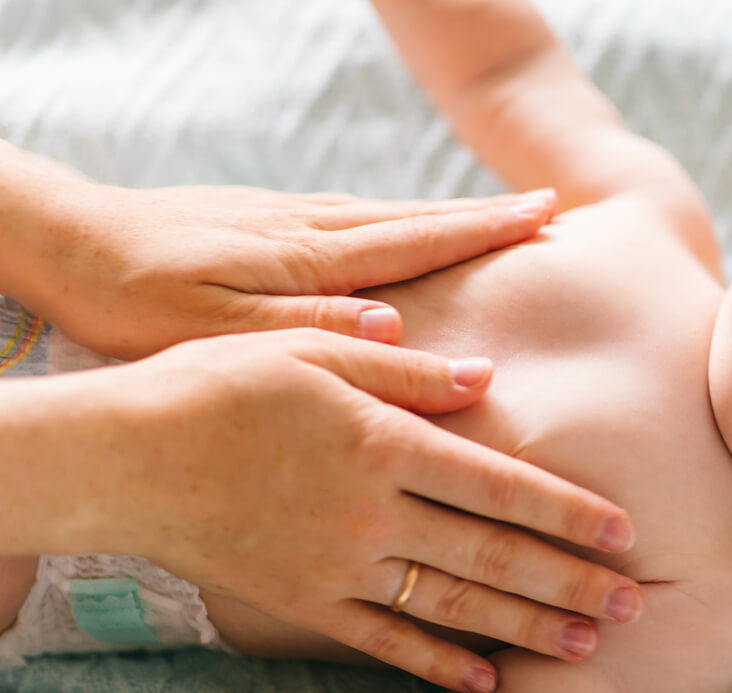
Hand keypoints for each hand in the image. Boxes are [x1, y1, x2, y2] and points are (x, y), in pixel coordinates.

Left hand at [3, 143, 555, 358]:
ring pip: (389, 211)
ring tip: (500, 215)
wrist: (67, 242)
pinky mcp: (266, 219)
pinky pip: (354, 215)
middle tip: (548, 207)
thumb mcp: (213, 331)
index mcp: (308, 259)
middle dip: (487, 214)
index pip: (417, 239)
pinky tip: (408, 224)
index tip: (544, 217)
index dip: (485, 231)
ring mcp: (289, 218)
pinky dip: (401, 216)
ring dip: (451, 212)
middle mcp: (309, 229)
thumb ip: (306, 331)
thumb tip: (394, 327)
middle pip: (418, 216)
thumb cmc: (133, 301)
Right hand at [72, 329, 640, 692]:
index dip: (568, 511)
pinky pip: (383, 640)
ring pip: (452, 605)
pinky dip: (435, 662)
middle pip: (492, 554)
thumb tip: (487, 379)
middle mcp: (372, 513)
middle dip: (570, 583)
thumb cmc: (221, 387)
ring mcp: (339, 566)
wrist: (125, 458)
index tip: (624, 532)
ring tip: (586, 644)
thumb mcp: (314, 353)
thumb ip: (406, 369)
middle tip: (633, 606)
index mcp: (383, 443)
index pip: (500, 485)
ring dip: (524, 628)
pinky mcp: (305, 602)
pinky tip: (483, 679)